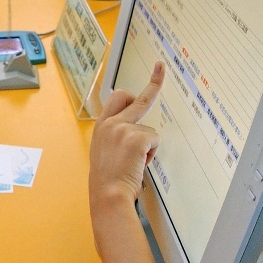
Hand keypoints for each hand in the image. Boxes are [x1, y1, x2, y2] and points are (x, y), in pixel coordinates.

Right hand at [90, 62, 164, 208]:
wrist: (107, 195)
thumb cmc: (108, 180)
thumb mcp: (104, 151)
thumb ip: (115, 136)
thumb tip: (134, 132)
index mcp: (102, 126)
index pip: (117, 97)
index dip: (133, 89)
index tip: (155, 71)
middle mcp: (110, 123)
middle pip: (135, 97)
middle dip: (152, 85)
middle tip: (161, 68)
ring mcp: (122, 128)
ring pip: (149, 130)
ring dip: (147, 147)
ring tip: (134, 163)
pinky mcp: (135, 137)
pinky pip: (154, 140)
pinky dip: (150, 154)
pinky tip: (138, 164)